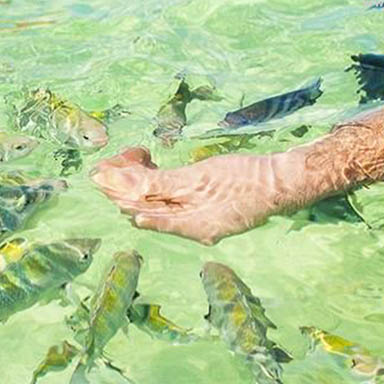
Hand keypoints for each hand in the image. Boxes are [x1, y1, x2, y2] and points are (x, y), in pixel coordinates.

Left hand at [89, 146, 309, 244]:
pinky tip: (147, 162)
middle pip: (146, 207)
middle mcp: (189, 227)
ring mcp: (197, 218)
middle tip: (106, 163)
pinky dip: (158, 181)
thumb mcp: (201, 180)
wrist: (283, 181)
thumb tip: (129, 194)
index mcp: (189, 226)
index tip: (100, 173)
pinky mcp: (204, 206)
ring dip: (138, 180)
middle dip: (123, 185)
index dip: (118, 191)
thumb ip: (163, 187)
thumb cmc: (246, 179)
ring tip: (127, 156)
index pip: (141, 210)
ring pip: (157, 201)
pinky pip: (172, 197)